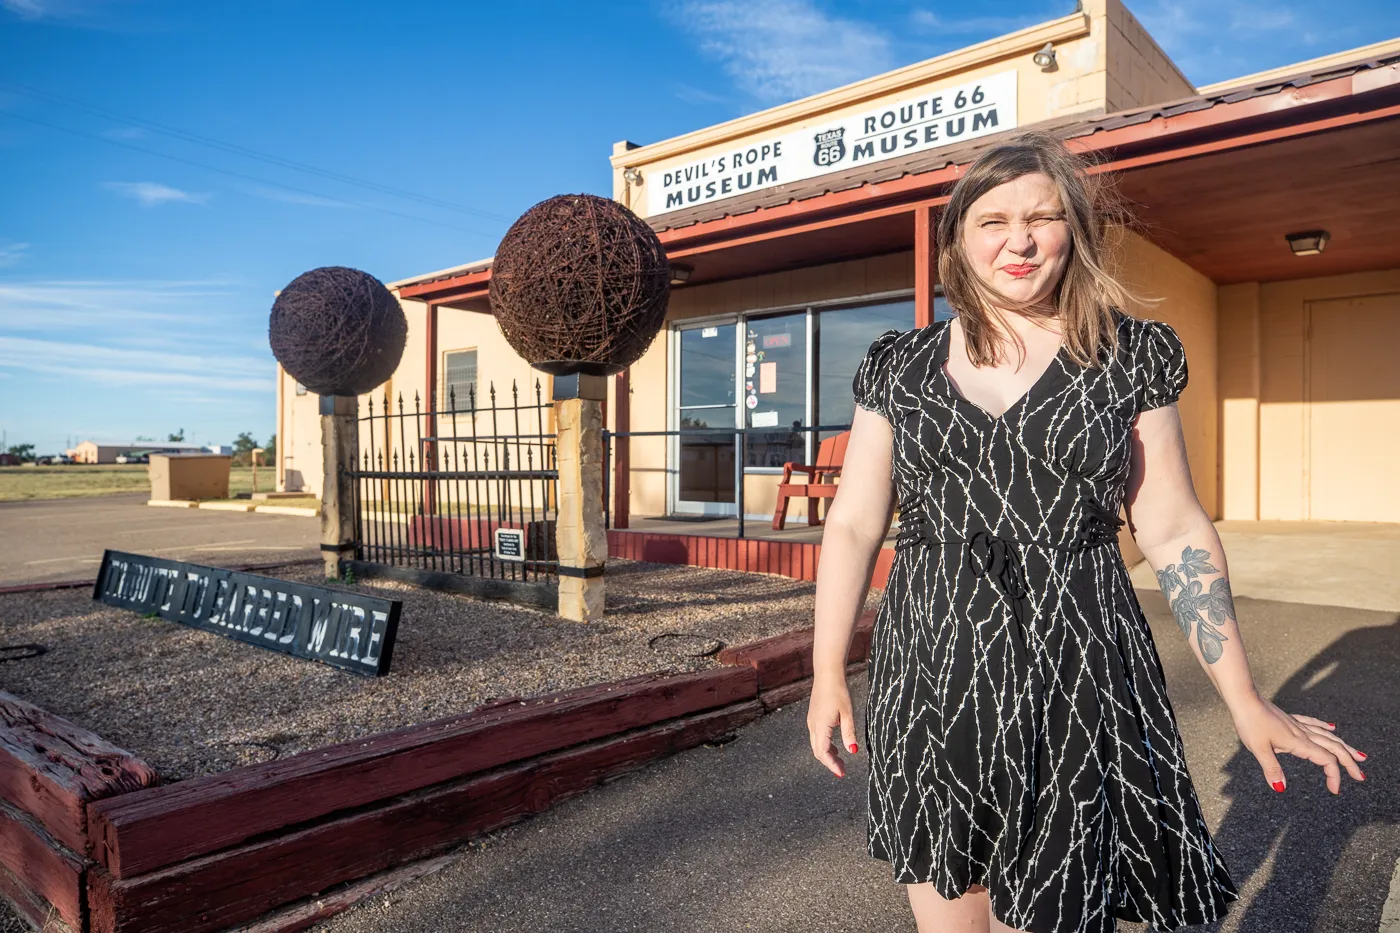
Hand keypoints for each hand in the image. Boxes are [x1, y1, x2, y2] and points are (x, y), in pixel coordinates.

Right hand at [808, 675, 858, 777]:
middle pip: (818, 751)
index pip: (823, 752)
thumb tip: (853, 751)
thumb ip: (849, 733)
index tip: (842, 773)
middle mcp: (813, 726)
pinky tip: (836, 746)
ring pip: (817, 744)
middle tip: (843, 770)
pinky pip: (817, 736)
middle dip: (830, 762)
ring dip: (828, 754)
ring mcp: (812, 721)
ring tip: (841, 761)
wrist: (827, 674)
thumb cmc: (838, 691)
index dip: (832, 765)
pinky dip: (825, 745)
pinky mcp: (813, 717)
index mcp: (821, 726)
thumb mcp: (847, 713)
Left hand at [1230, 695, 1366, 794]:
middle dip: (1349, 762)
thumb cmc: (1250, 722)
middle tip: (1361, 776)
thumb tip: (1280, 788)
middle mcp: (1302, 733)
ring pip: (1327, 736)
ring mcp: (1297, 725)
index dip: (1335, 775)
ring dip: (1344, 747)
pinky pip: (1313, 724)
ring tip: (1358, 755)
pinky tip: (1331, 727)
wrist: (1244, 698)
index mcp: (1298, 742)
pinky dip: (1324, 728)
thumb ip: (1271, 768)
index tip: (1335, 790)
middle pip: (1333, 748)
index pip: (1326, 760)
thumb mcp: (1259, 749)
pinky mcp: (1289, 719)